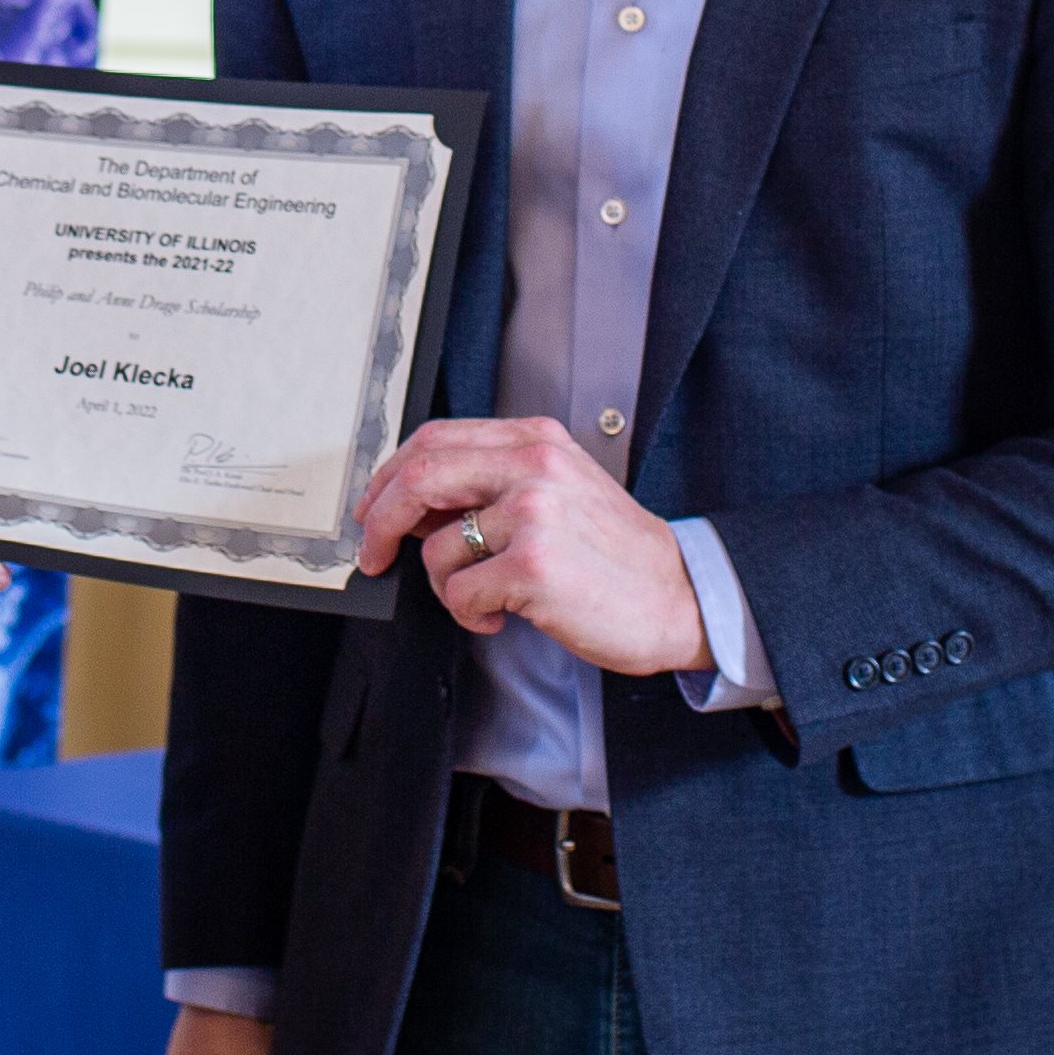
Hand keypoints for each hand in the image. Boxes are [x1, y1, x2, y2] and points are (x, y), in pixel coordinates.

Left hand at [356, 418, 713, 678]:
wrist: (680, 596)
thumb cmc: (616, 554)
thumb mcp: (560, 491)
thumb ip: (494, 483)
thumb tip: (412, 505)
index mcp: (536, 440)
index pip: (434, 439)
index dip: (388, 476)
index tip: (373, 509)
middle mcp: (533, 466)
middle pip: (418, 477)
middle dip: (380, 521)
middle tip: (373, 554)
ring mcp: (533, 513)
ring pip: (437, 548)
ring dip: (447, 586)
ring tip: (487, 598)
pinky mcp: (532, 565)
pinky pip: (460, 592)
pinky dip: (470, 615)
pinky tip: (503, 615)